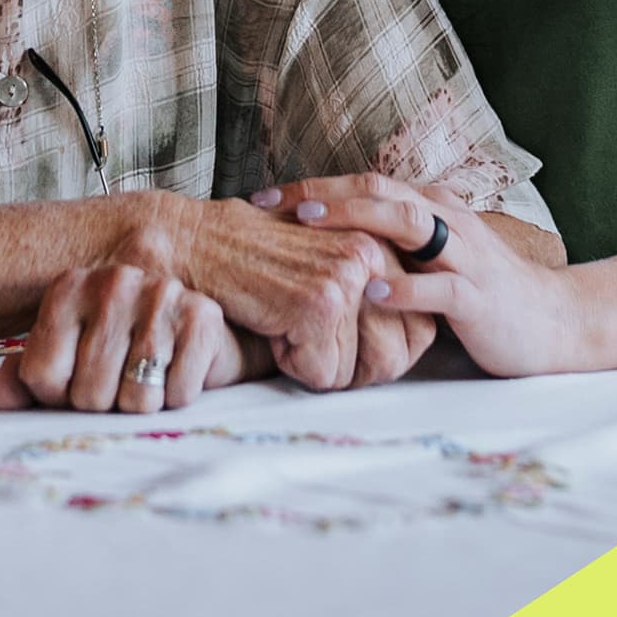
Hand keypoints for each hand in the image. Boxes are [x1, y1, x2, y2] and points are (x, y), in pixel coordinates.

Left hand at [0, 264, 244, 412]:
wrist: (197, 333)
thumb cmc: (122, 350)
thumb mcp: (68, 358)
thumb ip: (26, 377)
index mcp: (69, 288)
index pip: (42, 375)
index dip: (58, 396)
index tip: (77, 380)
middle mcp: (113, 281)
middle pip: (89, 394)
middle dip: (105, 405)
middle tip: (119, 381)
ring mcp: (159, 294)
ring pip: (135, 399)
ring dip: (142, 404)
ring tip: (149, 376)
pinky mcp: (202, 316)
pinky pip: (177, 394)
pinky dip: (178, 397)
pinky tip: (177, 371)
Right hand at [178, 197, 399, 391]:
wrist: (197, 242)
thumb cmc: (256, 259)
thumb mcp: (327, 265)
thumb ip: (372, 292)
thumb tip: (413, 344)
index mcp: (383, 242)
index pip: (420, 331)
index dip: (379, 354)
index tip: (339, 339)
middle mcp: (374, 253)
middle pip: (396, 356)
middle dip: (352, 367)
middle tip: (308, 338)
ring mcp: (349, 277)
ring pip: (358, 371)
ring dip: (318, 365)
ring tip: (286, 322)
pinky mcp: (319, 304)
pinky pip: (323, 375)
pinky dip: (290, 364)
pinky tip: (270, 324)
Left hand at [272, 173, 579, 377]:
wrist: (553, 322)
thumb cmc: (482, 291)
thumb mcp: (432, 259)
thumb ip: (390, 245)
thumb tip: (322, 248)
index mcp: (432, 207)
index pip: (366, 184)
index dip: (314, 186)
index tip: (263, 198)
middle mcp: (448, 220)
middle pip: (380, 190)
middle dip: (323, 193)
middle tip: (272, 204)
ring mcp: (466, 255)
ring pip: (410, 222)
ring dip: (357, 219)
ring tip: (312, 224)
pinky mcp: (479, 297)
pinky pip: (440, 287)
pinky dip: (404, 286)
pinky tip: (371, 290)